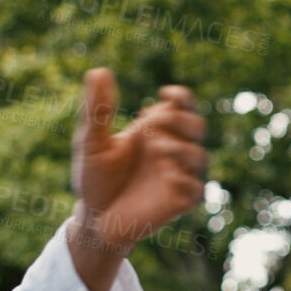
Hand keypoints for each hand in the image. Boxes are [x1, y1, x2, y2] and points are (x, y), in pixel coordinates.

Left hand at [70, 70, 207, 256]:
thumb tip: (98, 70)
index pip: (182, 106)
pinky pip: (196, 190)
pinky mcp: (179, 202)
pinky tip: (166, 177)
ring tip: (156, 147)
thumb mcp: (91, 142)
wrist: (93, 220)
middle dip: (182, 120)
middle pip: (197, 126)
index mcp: (155, 132)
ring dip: (182, 148)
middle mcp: (171, 151)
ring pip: (200, 156)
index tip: (165, 93)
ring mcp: (177, 177)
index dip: (182, 96)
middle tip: (154, 122)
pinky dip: (185, 181)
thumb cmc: (93, 179)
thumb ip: (97, 108)